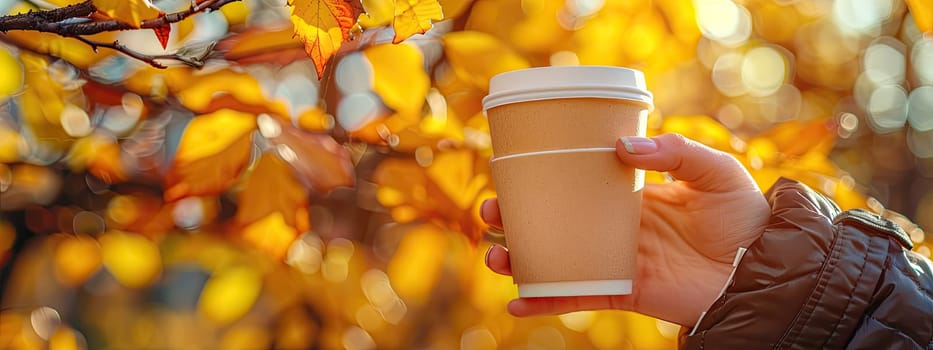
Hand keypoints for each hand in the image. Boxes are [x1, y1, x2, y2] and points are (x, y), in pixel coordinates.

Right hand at [481, 134, 770, 325]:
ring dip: (518, 260)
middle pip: (551, 222)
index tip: (511, 171)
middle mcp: (614, 227)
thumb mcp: (714, 171)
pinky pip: (576, 297)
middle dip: (514, 219)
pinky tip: (515, 304)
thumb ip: (674, 152)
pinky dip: (544, 303)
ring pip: (554, 260)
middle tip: (491, 211)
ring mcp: (615, 260)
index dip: (541, 178)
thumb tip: (620, 146)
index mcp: (629, 195)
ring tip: (495, 255)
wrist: (766, 267)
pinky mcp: (623, 290)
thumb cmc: (744, 216)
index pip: (575, 183)